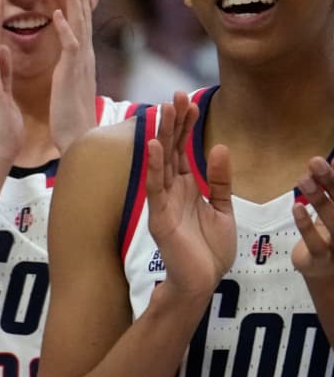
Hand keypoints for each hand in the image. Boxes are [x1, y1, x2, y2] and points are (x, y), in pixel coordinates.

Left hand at [47, 0, 98, 153]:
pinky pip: (70, 46)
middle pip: (82, 12)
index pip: (79, 19)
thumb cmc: (71, 113)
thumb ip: (70, 65)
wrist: (78, 136)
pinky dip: (65, 28)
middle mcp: (83, 53)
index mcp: (79, 55)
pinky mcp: (72, 72)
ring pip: (79, 21)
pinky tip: (59, 12)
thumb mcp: (68, 81)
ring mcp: (79, 61)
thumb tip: (71, 55)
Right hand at [145, 95, 235, 299]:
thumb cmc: (208, 250)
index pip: (183, 150)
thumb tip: (217, 148)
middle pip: (170, 150)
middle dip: (173, 123)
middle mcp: (171, 191)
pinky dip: (154, 167)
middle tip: (175, 95)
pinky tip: (155, 146)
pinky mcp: (159, 218)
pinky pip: (155, 188)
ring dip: (162, 136)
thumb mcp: (222, 207)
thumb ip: (219, 180)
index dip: (185, 126)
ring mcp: (163, 203)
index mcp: (186, 188)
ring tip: (164, 110)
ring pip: (161, 163)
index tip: (188, 101)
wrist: (201, 281)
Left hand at [292, 157, 333, 279]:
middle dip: (331, 181)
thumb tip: (331, 160)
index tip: (329, 159)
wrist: (324, 273)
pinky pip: (315, 243)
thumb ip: (332, 187)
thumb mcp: (332, 208)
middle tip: (315, 161)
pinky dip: (305, 224)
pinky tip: (296, 206)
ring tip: (304, 180)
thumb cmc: (329, 234)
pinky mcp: (322, 260)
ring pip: (333, 221)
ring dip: (319, 199)